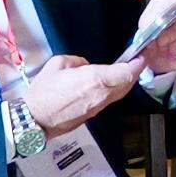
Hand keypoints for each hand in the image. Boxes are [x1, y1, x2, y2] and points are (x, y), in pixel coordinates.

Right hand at [9, 52, 139, 136]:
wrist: (34, 120)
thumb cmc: (42, 94)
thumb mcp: (57, 64)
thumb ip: (77, 61)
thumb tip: (85, 65)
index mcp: (94, 79)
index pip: (126, 72)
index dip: (137, 64)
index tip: (141, 56)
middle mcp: (101, 95)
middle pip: (128, 84)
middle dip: (134, 72)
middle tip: (135, 62)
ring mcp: (98, 107)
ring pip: (120, 94)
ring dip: (125, 82)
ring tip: (123, 72)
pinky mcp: (92, 115)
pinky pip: (109, 100)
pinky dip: (114, 91)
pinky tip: (108, 85)